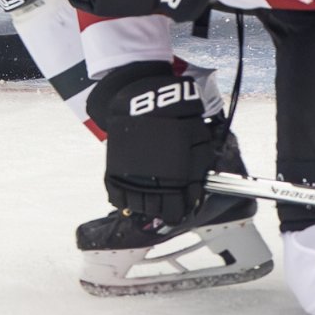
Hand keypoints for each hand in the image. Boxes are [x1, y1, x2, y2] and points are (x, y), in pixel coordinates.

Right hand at [86, 61, 215, 224]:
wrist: (143, 102)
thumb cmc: (175, 118)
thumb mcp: (199, 140)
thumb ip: (200, 167)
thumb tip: (198, 189)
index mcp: (175, 181)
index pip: (176, 213)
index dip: (179, 211)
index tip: (179, 206)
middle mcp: (153, 186)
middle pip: (157, 212)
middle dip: (162, 206)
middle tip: (164, 196)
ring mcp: (132, 180)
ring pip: (138, 207)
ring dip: (144, 202)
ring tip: (149, 189)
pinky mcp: (114, 172)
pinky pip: (117, 197)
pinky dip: (124, 197)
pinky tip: (132, 187)